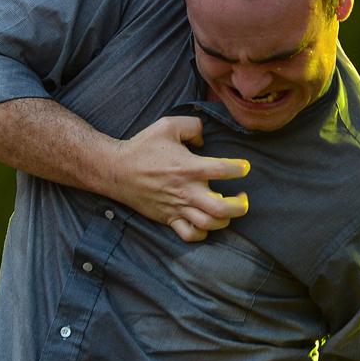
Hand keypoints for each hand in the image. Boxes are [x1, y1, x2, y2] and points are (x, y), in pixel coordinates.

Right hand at [112, 116, 249, 241]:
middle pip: (223, 208)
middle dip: (240, 206)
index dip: (240, 169)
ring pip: (209, 224)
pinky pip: (189, 235)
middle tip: (243, 198)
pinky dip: (202, 233)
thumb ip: (192, 126)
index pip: (225, 170)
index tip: (243, 167)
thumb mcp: (168, 125)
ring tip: (227, 211)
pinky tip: (206, 224)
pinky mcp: (168, 218)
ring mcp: (177, 207)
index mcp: (189, 167)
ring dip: (225, 220)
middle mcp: (186, 190)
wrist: (116, 170)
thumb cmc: (142, 147)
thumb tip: (204, 139)